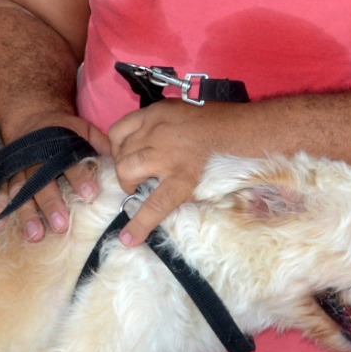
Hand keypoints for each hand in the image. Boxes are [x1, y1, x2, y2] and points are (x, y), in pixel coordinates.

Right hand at [0, 112, 109, 241]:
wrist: (30, 118)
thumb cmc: (61, 131)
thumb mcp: (82, 129)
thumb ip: (99, 143)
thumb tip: (120, 159)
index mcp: (58, 149)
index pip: (69, 163)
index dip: (79, 177)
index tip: (90, 194)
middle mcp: (37, 161)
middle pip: (42, 182)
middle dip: (51, 204)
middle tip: (61, 225)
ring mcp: (19, 170)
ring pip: (21, 192)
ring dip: (27, 214)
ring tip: (35, 235)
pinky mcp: (7, 177)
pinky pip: (1, 193)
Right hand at [108, 100, 232, 246]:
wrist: (231, 129)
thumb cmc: (216, 161)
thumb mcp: (200, 186)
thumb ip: (175, 195)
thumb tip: (152, 209)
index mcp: (182, 176)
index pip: (155, 205)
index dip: (138, 224)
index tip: (127, 239)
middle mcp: (166, 153)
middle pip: (127, 172)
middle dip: (128, 182)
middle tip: (138, 182)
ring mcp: (157, 129)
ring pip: (121, 150)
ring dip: (124, 162)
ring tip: (136, 163)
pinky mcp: (151, 112)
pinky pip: (120, 129)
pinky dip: (119, 141)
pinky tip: (128, 145)